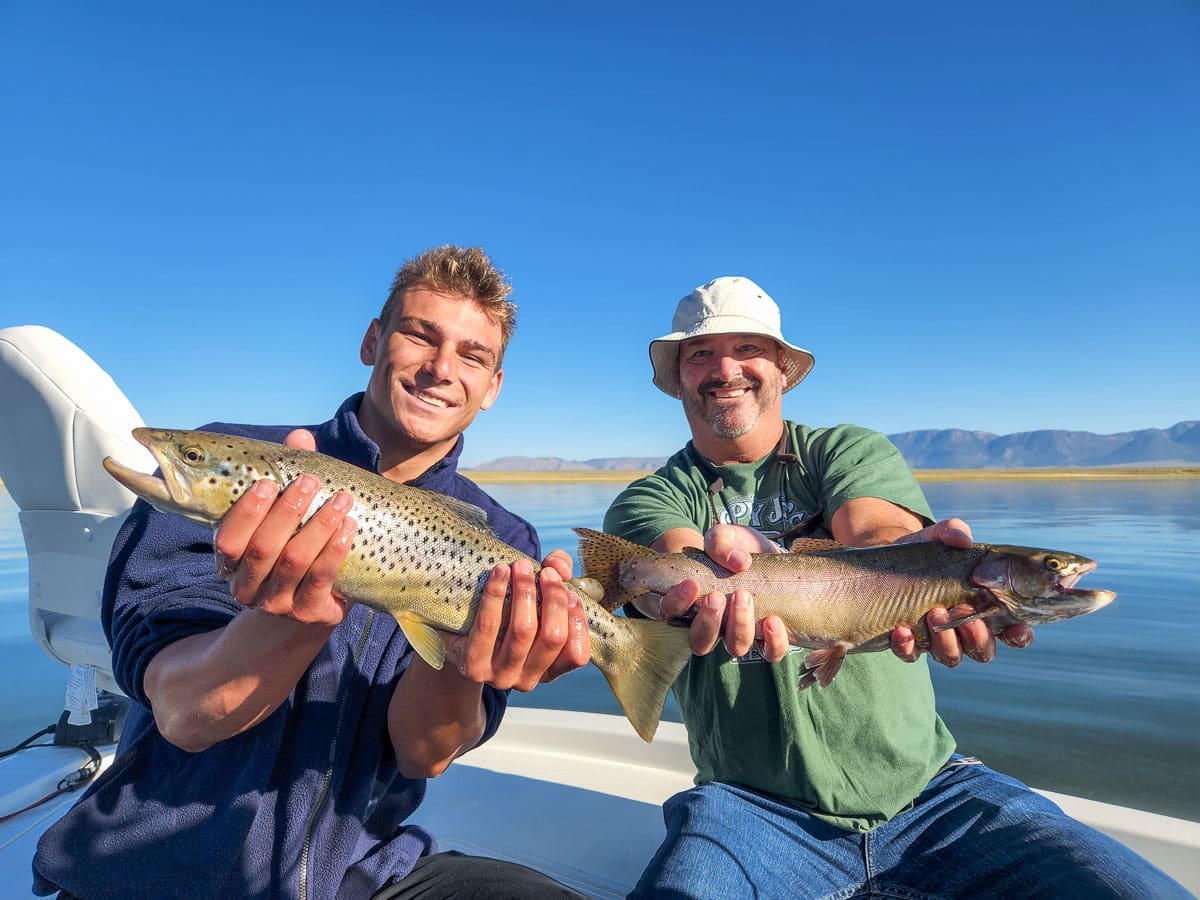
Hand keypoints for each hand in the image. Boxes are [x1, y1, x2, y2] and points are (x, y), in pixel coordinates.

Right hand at [212, 429, 356, 625]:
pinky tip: (349, 525)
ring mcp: (277, 605)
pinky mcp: (309, 614)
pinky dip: (336, 549)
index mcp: (231, 562)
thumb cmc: (294, 547)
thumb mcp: (287, 517)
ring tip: (341, 499)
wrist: (311, 607)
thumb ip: (289, 477)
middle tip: (310, 481)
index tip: (268, 482)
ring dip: (319, 525)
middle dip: (287, 511)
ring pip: (295, 561)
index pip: (227, 540)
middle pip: (262, 549)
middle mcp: (247, 587)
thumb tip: (300, 435)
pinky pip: (322, 578)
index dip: (246, 512)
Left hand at [440, 551, 589, 691]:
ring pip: (523, 631)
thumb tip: (561, 568)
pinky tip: (500, 572)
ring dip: (525, 592)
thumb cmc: (506, 616)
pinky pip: (489, 625)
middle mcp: (528, 680)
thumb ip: (558, 576)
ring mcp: (500, 676)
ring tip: (521, 566)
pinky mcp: (474, 666)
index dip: (577, 621)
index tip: (571, 592)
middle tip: (546, 573)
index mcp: (550, 671)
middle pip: (552, 637)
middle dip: (553, 599)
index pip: (577, 655)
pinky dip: (496, 594)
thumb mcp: (536, 601)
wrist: (458, 639)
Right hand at [658, 524, 790, 662]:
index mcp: (692, 603)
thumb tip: (738, 563)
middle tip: (716, 597)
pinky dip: (772, 642)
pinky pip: (771, 652)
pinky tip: (773, 621)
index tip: (691, 584)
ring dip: (738, 626)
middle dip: (707, 622)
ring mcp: (741, 634)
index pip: (671, 613)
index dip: (676, 603)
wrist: (768, 555)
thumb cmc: (738, 549)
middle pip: (699, 642)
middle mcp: (714, 626)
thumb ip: (721, 542)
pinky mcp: (770, 636)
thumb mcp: (725, 536)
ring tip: (744, 596)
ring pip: (734, 648)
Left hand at [889, 517, 1032, 664]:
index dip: (1019, 635)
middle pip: (983, 650)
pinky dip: (908, 647)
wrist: (885, 563)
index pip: (1012, 631)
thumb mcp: (937, 538)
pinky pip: (911, 655)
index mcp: (983, 609)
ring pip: (951, 657)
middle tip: (965, 612)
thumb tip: (963, 538)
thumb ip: (953, 532)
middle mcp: (964, 631)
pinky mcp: (909, 644)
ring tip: (934, 614)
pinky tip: (902, 631)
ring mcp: (936, 640)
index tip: (1016, 628)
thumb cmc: (925, 554)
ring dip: (946, 642)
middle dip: (977, 635)